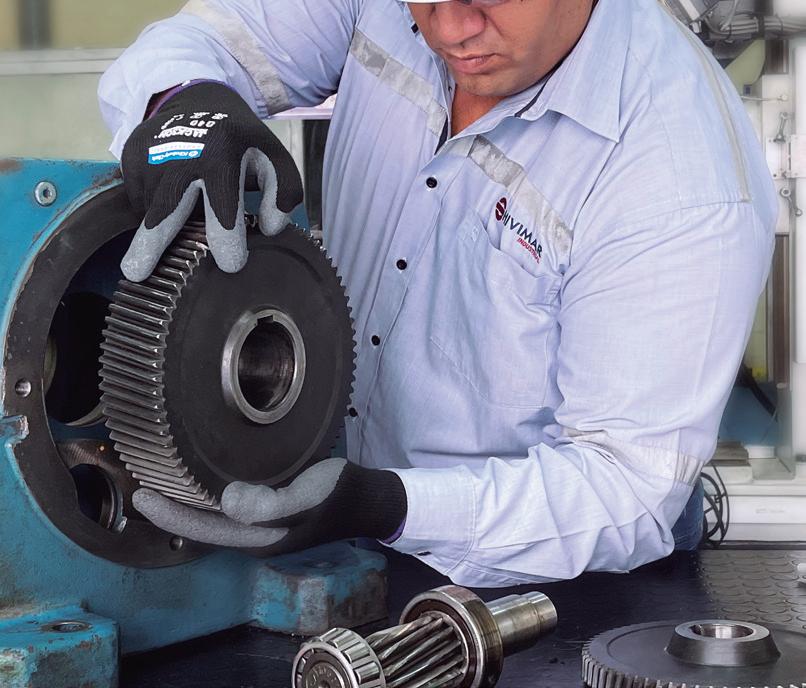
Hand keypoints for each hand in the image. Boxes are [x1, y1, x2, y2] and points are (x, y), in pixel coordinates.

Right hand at [120, 81, 302, 281]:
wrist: (197, 100)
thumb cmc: (241, 142)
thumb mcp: (274, 157)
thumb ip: (285, 191)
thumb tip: (271, 227)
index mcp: (221, 152)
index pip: (223, 205)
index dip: (227, 239)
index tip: (231, 265)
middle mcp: (180, 152)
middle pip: (165, 207)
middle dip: (150, 243)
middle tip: (135, 274)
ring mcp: (149, 152)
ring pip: (150, 210)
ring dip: (162, 229)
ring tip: (177, 226)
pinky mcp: (130, 155)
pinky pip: (138, 199)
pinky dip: (152, 210)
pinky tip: (170, 199)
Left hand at [132, 458, 407, 554]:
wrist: (370, 497)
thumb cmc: (340, 494)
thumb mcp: (309, 496)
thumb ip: (271, 504)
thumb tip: (226, 502)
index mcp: (259, 537)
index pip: (203, 529)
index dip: (169, 515)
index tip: (141, 495)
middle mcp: (253, 534)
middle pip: (201, 523)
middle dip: (170, 505)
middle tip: (142, 475)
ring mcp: (261, 524)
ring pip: (212, 514)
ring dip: (185, 497)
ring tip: (161, 472)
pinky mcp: (268, 510)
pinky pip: (227, 504)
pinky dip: (206, 490)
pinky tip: (198, 472)